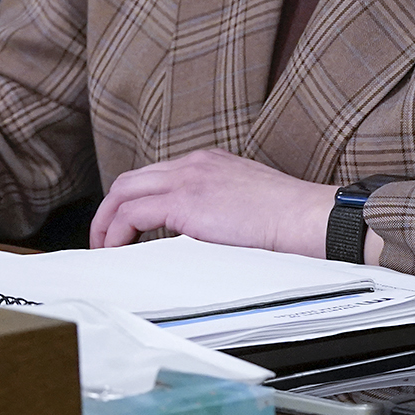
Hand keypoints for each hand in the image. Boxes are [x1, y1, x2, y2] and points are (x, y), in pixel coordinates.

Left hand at [90, 148, 369, 260]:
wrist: (310, 219)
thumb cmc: (293, 223)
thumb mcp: (248, 208)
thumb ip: (219, 214)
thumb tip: (203, 240)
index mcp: (209, 163)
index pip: (156, 176)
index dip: (134, 202)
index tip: (127, 229)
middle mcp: (194, 163)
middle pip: (132, 179)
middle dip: (110, 210)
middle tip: (103, 240)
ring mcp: (188, 178)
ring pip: (124, 191)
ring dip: (106, 222)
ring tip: (103, 249)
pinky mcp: (185, 200)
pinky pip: (132, 213)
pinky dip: (116, 232)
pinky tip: (117, 251)